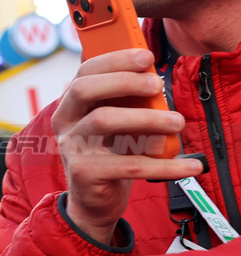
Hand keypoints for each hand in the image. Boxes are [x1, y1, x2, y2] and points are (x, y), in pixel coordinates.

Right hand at [51, 48, 199, 243]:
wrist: (93, 199)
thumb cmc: (109, 154)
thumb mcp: (113, 122)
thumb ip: (122, 101)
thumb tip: (150, 74)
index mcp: (70, 104)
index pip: (84, 72)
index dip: (114, 60)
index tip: (146, 56)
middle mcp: (64, 123)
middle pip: (84, 90)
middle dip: (123, 81)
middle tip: (157, 84)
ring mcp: (71, 147)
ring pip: (104, 121)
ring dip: (146, 118)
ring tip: (177, 122)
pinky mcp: (85, 173)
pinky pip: (129, 165)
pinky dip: (165, 166)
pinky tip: (190, 165)